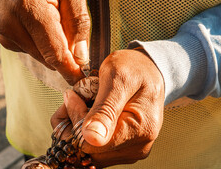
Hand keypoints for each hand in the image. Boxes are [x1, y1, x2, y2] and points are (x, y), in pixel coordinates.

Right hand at [0, 0, 89, 84]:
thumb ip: (78, 19)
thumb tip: (81, 55)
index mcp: (30, 8)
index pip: (54, 52)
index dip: (71, 71)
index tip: (84, 82)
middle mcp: (12, 25)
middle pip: (48, 58)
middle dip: (67, 57)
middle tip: (79, 41)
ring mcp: (5, 32)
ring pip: (41, 57)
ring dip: (55, 48)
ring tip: (57, 21)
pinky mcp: (4, 37)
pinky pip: (32, 51)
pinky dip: (43, 44)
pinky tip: (43, 23)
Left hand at [51, 49, 164, 167]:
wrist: (147, 68)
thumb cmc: (134, 68)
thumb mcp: (118, 78)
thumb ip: (105, 108)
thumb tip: (92, 137)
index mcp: (139, 130)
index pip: (90, 143)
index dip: (75, 120)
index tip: (73, 96)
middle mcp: (138, 146)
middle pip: (89, 151)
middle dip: (74, 123)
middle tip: (74, 97)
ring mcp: (132, 150)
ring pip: (90, 152)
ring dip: (79, 128)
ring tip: (83, 102)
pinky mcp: (126, 149)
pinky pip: (98, 150)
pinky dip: (88, 132)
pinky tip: (90, 113)